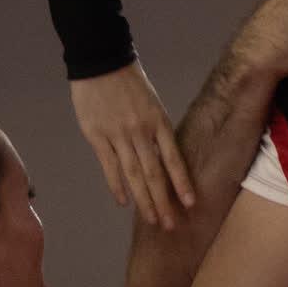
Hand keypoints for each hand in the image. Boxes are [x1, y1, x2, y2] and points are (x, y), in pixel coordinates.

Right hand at [72, 62, 195, 228]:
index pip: (173, 159)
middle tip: (170, 225)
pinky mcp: (97, 136)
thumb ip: (156, 130)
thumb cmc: (129, 82)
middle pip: (155, 173)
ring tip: (151, 220)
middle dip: (163, 201)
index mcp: (159, 122)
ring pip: (134, 174)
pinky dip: (116, 186)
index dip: (182, 182)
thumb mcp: (152, 103)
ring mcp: (118, 135)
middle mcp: (141, 131)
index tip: (190, 204)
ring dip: (143, 200)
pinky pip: (109, 166)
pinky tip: (123, 201)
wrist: (102, 61)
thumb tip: (163, 158)